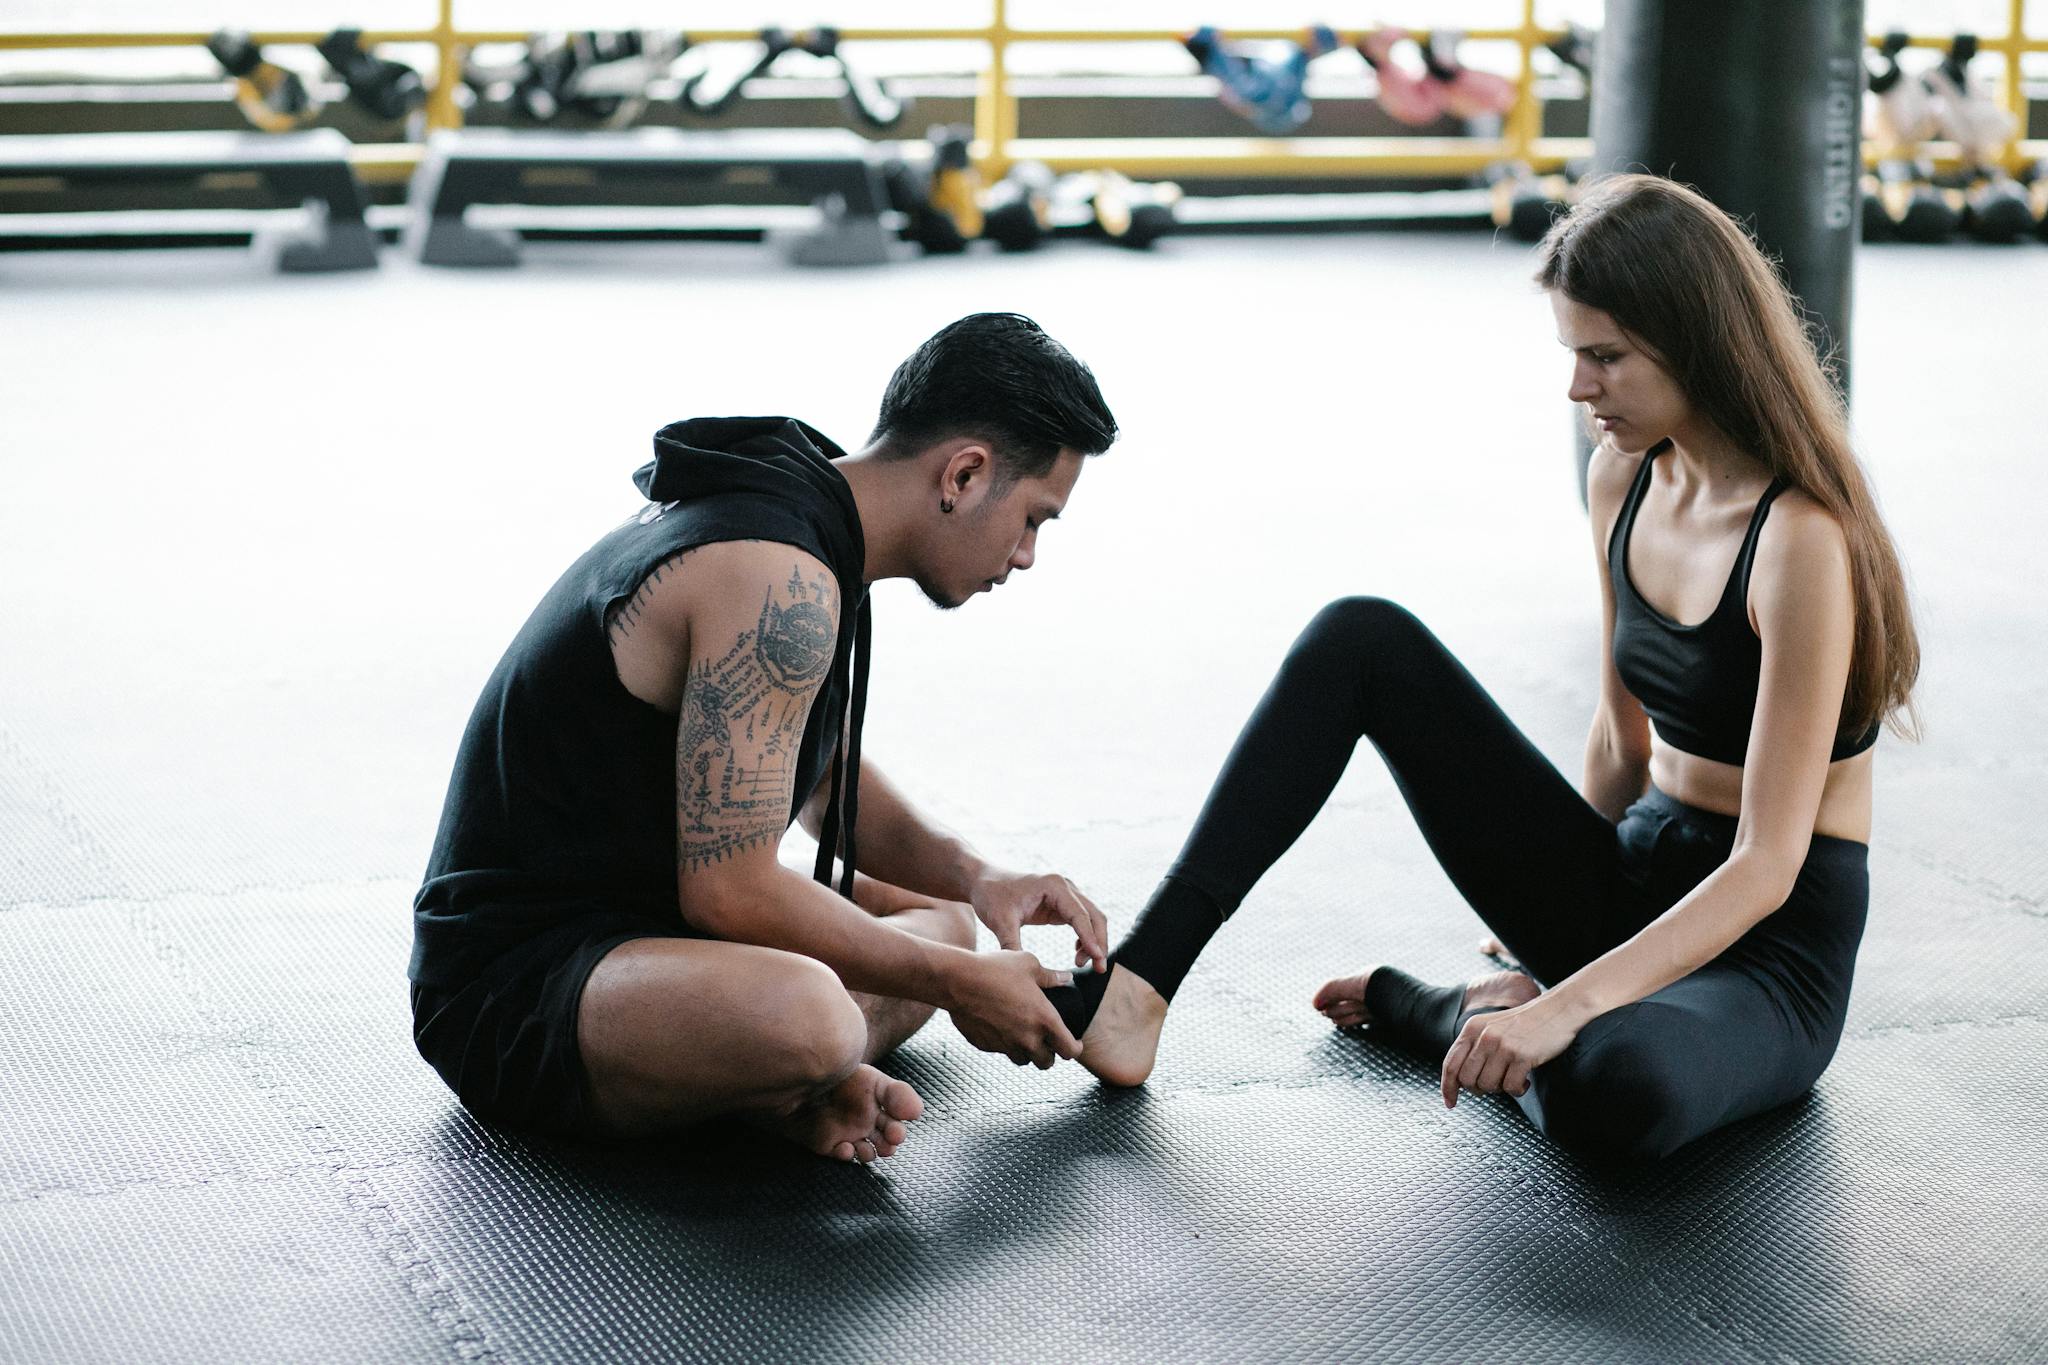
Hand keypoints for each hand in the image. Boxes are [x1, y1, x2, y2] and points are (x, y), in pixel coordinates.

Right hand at [944, 949, 1083, 1068]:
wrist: (958, 980)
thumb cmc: (996, 969)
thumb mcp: (1029, 965)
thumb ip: (1051, 976)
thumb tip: (1066, 978)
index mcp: (1044, 1021)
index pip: (1070, 1051)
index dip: (1074, 1049)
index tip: (1073, 1043)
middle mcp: (1027, 1039)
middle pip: (1046, 1063)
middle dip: (1050, 1054)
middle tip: (1047, 1042)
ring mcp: (1005, 1045)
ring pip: (1023, 1060)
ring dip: (1026, 1052)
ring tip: (1024, 1036)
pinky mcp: (985, 1046)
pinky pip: (1000, 1051)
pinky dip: (1004, 1044)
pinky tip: (1000, 1027)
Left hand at [967, 865, 1109, 970]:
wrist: (983, 881)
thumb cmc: (991, 896)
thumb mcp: (1000, 921)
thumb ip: (1012, 944)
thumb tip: (1022, 972)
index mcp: (1054, 886)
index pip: (1080, 915)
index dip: (1090, 938)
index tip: (1097, 959)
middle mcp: (1065, 887)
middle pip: (1094, 916)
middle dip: (1099, 942)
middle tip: (1099, 969)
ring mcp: (1065, 894)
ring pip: (1092, 918)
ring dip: (1094, 941)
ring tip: (1083, 964)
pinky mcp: (1061, 904)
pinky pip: (1081, 921)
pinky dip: (1084, 937)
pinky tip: (1077, 953)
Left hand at [1440, 995, 1581, 1107]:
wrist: (1558, 1010)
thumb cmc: (1525, 1023)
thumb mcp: (1491, 1026)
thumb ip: (1475, 1046)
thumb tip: (1461, 1081)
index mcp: (1472, 1028)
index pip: (1451, 1064)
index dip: (1447, 1087)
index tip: (1450, 1102)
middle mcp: (1484, 1036)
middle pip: (1467, 1080)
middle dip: (1478, 1089)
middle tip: (1493, 1085)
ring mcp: (1503, 1046)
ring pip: (1488, 1086)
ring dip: (1500, 1088)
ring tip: (1512, 1078)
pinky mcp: (1522, 1056)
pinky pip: (1510, 1087)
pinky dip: (1517, 1090)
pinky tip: (1525, 1080)